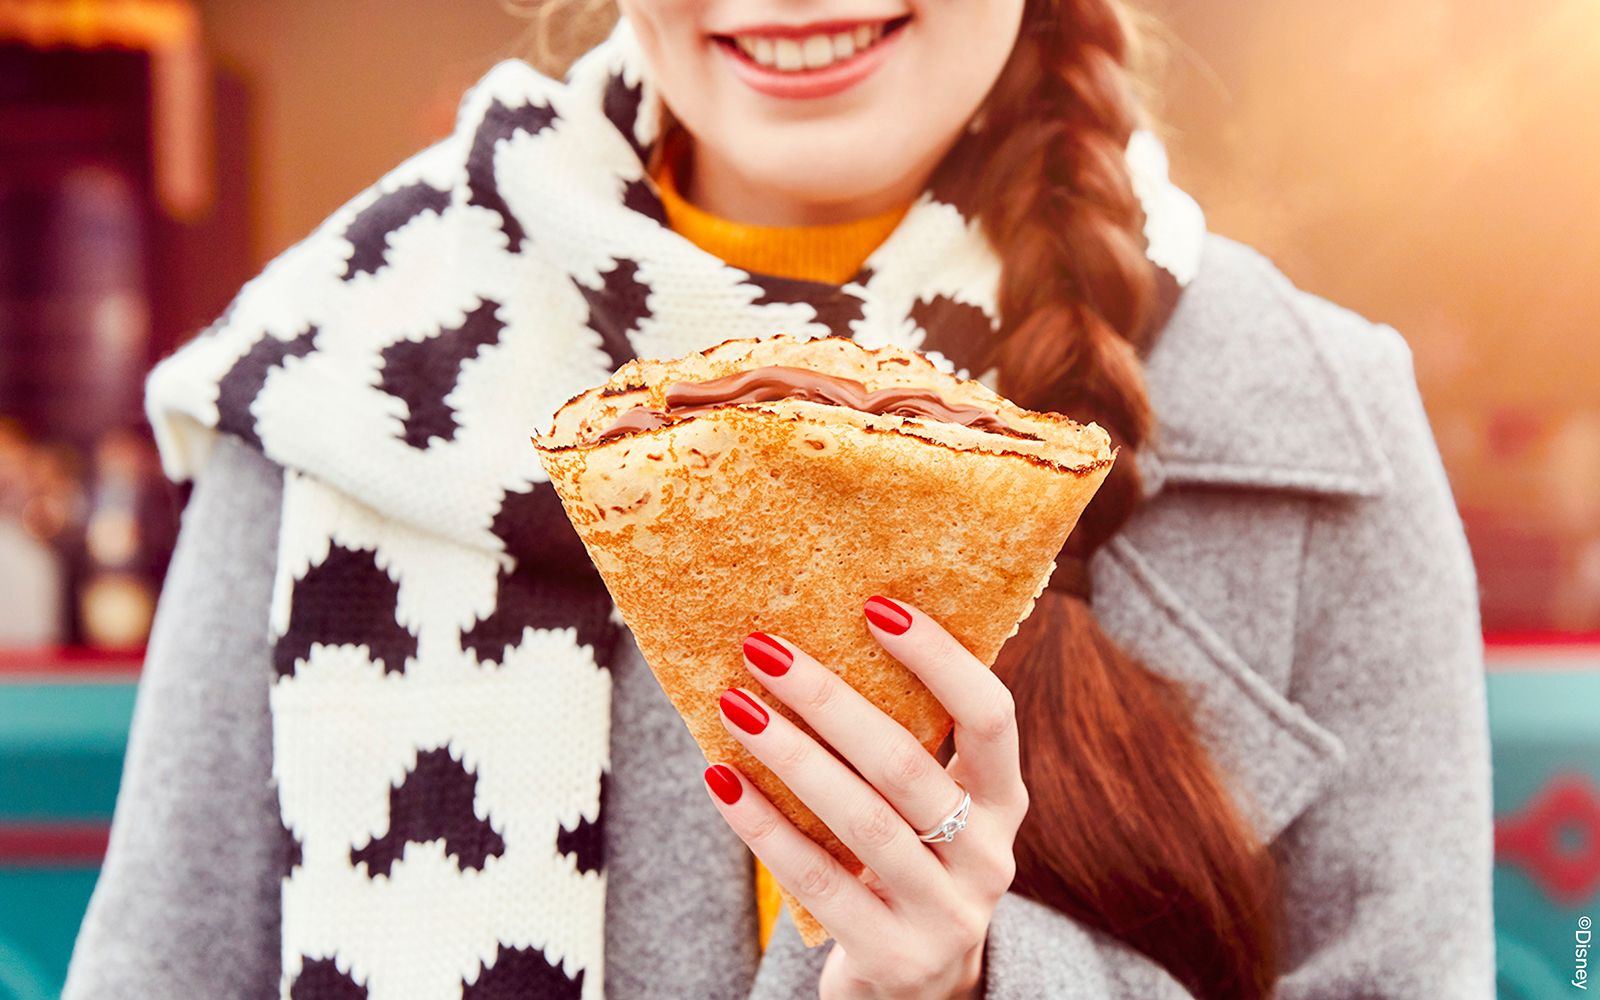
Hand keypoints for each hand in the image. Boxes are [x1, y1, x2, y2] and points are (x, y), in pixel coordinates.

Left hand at [703, 596, 1027, 999]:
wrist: (915, 987)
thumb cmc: (907, 863)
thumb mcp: (931, 808)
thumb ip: (905, 742)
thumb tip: (823, 636)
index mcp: (1003, 801)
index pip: (990, 716)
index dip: (940, 658)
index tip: (875, 604)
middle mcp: (987, 856)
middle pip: (906, 765)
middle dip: (829, 700)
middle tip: (764, 649)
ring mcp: (945, 914)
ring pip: (861, 820)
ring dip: (790, 755)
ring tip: (734, 705)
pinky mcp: (895, 957)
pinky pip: (820, 883)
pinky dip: (765, 829)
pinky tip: (721, 782)